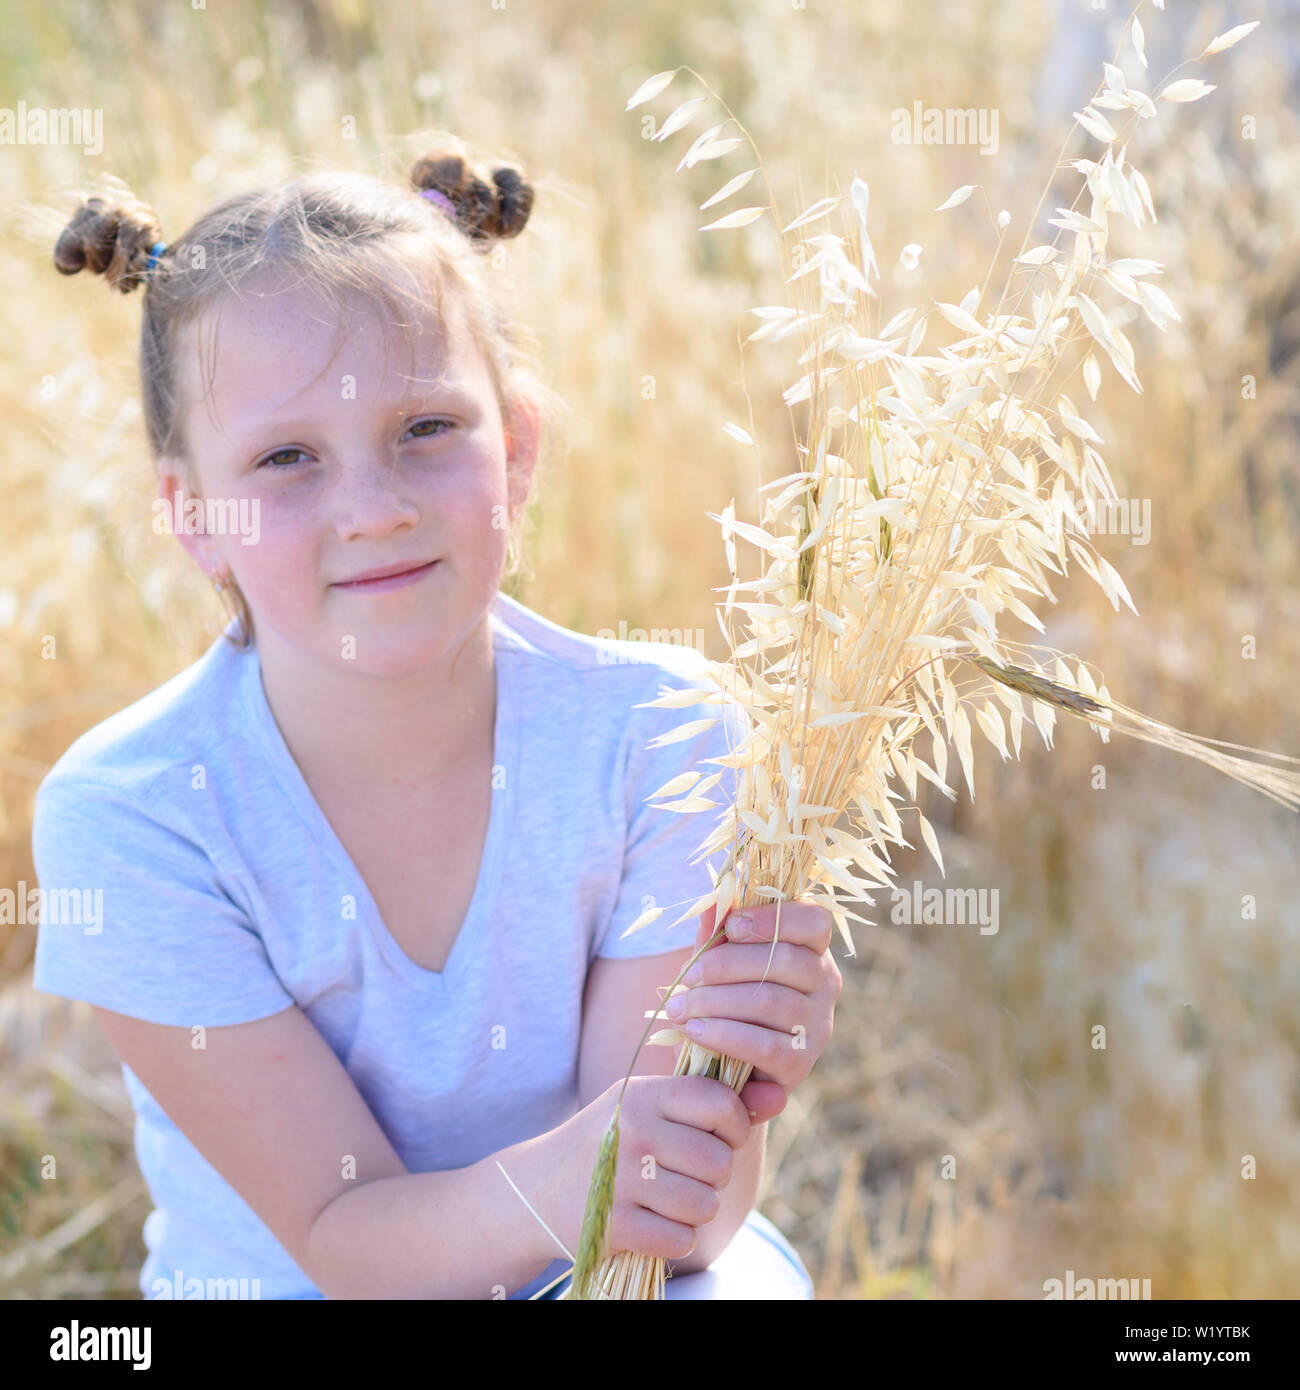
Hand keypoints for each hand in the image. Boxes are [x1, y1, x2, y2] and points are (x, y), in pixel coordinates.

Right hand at [539, 1075, 752, 1263]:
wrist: (538, 1186)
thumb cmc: (614, 1139)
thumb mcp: (654, 1107)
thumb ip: (717, 1101)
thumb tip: (782, 1093)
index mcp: (646, 1094)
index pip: (720, 1103)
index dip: (734, 1126)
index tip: (719, 1136)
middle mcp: (634, 1131)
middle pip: (719, 1161)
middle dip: (713, 1175)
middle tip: (686, 1173)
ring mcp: (622, 1179)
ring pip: (704, 1204)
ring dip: (695, 1210)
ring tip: (669, 1198)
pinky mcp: (614, 1224)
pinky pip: (680, 1239)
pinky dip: (674, 1238)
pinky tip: (652, 1222)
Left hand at [664, 900, 842, 1122]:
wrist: (722, 1066)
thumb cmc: (724, 999)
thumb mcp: (718, 962)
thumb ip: (718, 933)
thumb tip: (714, 901)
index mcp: (812, 949)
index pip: (813, 921)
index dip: (774, 919)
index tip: (730, 926)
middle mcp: (825, 984)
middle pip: (784, 960)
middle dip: (726, 965)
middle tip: (686, 976)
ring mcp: (818, 1025)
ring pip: (770, 1001)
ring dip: (715, 1002)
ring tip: (679, 1007)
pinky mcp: (801, 1063)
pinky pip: (764, 1045)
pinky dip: (724, 1035)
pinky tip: (694, 1030)